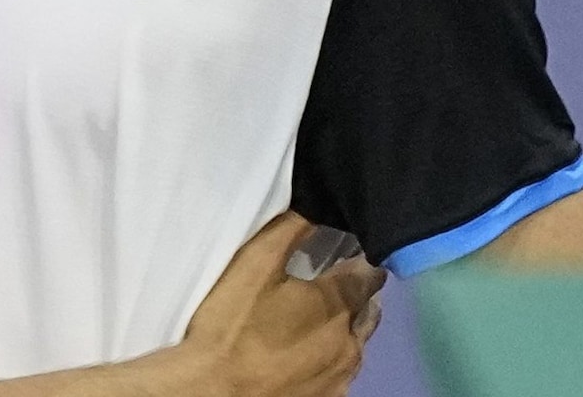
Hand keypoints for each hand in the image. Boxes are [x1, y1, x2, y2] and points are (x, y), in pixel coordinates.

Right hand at [177, 212, 385, 396]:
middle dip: (358, 295)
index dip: (360, 260)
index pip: (368, 274)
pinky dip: (333, 359)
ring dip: (347, 328)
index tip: (349, 253)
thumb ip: (291, 230)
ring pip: (357, 344)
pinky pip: (342, 373)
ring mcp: (342, 376)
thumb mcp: (254, 263)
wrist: (213, 392)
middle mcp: (350, 340)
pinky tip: (309, 356)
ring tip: (322, 321)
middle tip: (334, 286)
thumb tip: (319, 205)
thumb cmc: (232, 324)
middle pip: (368, 310)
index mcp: (336, 302)